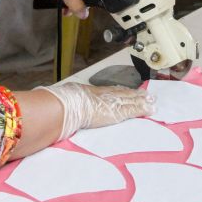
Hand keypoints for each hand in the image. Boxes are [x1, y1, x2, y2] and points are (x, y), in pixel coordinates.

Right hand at [39, 83, 154, 140]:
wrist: (64, 107)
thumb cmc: (59, 105)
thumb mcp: (60, 101)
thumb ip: (60, 104)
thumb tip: (49, 105)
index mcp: (88, 92)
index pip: (107, 91)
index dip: (118, 91)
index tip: (126, 90)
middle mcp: (101, 94)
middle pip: (121, 92)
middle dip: (133, 93)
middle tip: (145, 94)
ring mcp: (109, 101)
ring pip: (129, 99)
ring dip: (141, 100)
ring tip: (151, 101)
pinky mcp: (116, 111)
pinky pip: (132, 108)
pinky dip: (142, 108)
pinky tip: (151, 108)